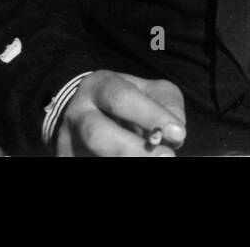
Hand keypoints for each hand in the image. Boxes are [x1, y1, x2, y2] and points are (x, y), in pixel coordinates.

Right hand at [55, 71, 185, 156]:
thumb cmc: (127, 101)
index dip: (151, 116)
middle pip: (98, 133)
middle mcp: (79, 114)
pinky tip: (135, 161)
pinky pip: (92, 161)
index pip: (122, 98)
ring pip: (92, 155)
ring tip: (155, 161)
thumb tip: (174, 134)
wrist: (85, 114)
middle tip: (166, 157)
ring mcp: (70, 142)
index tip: (179, 133)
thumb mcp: (149, 91)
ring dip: (126, 159)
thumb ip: (166, 105)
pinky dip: (115, 162)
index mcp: (99, 87)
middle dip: (132, 149)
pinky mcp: (70, 158)